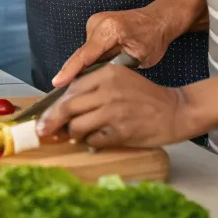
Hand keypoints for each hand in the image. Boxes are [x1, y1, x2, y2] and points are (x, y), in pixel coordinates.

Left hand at [36, 65, 189, 148]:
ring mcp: (114, 111)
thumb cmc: (145, 97)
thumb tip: (63, 104)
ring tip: (77, 136)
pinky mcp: (121, 131)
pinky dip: (90, 142)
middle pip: (68, 108)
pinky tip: (95, 140)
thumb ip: (93, 88)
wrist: (175, 111)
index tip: (42, 117)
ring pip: (77, 126)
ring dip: (73, 134)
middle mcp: (108, 90)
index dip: (52, 106)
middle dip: (52, 122)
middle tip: (42, 132)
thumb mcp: (119, 80)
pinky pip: (93, 140)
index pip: (70, 90)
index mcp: (106, 75)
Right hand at [52, 6, 173, 87]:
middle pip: (80, 53)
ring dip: (80, 67)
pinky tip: (83, 73)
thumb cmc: (152, 39)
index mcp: (110, 29)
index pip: (85, 54)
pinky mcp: (94, 25)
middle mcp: (97, 22)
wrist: (156, 20)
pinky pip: (87, 48)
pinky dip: (86, 60)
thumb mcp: (138, 57)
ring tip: (72, 84)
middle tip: (59, 88)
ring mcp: (94, 22)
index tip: (57, 82)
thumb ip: (116, 66)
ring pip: (83, 52)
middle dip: (70, 71)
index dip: (70, 70)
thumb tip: (96, 79)